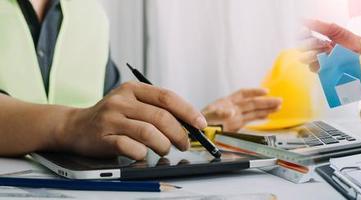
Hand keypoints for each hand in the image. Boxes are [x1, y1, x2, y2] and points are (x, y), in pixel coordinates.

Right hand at [57, 82, 206, 159]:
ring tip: (164, 149)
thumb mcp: (133, 103)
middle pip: (161, 117)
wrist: (74, 126)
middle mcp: (121, 101)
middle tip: (184, 144)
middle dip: (179, 133)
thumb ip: (157, 108)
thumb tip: (190, 123)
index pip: (167, 97)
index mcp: (133, 89)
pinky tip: (143, 154)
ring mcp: (111, 119)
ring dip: (163, 145)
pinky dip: (142, 153)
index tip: (200, 124)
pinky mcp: (103, 137)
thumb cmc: (112, 117)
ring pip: (149, 132)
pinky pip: (130, 147)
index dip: (188, 111)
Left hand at [202, 88, 281, 131]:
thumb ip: (219, 113)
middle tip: (280, 101)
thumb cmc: (199, 124)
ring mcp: (234, 118)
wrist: (194, 135)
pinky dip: (259, 118)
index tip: (265, 92)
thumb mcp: (207, 117)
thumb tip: (231, 111)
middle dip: (266, 102)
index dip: (254, 92)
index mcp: (225, 103)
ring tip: (279, 107)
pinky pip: (250, 120)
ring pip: (253, 112)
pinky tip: (267, 116)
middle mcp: (232, 108)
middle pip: (252, 104)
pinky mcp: (234, 127)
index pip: (243, 95)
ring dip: (266, 109)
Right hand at [298, 20, 360, 71]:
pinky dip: (317, 64)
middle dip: (308, 44)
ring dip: (312, 54)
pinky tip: (326, 61)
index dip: (302, 34)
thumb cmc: (352, 41)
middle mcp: (317, 51)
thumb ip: (320, 26)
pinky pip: (314, 69)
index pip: (303, 37)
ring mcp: (321, 62)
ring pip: (305, 60)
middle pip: (302, 48)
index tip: (306, 31)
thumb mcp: (335, 31)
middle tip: (321, 43)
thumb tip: (303, 20)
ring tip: (324, 52)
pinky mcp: (325, 72)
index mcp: (318, 40)